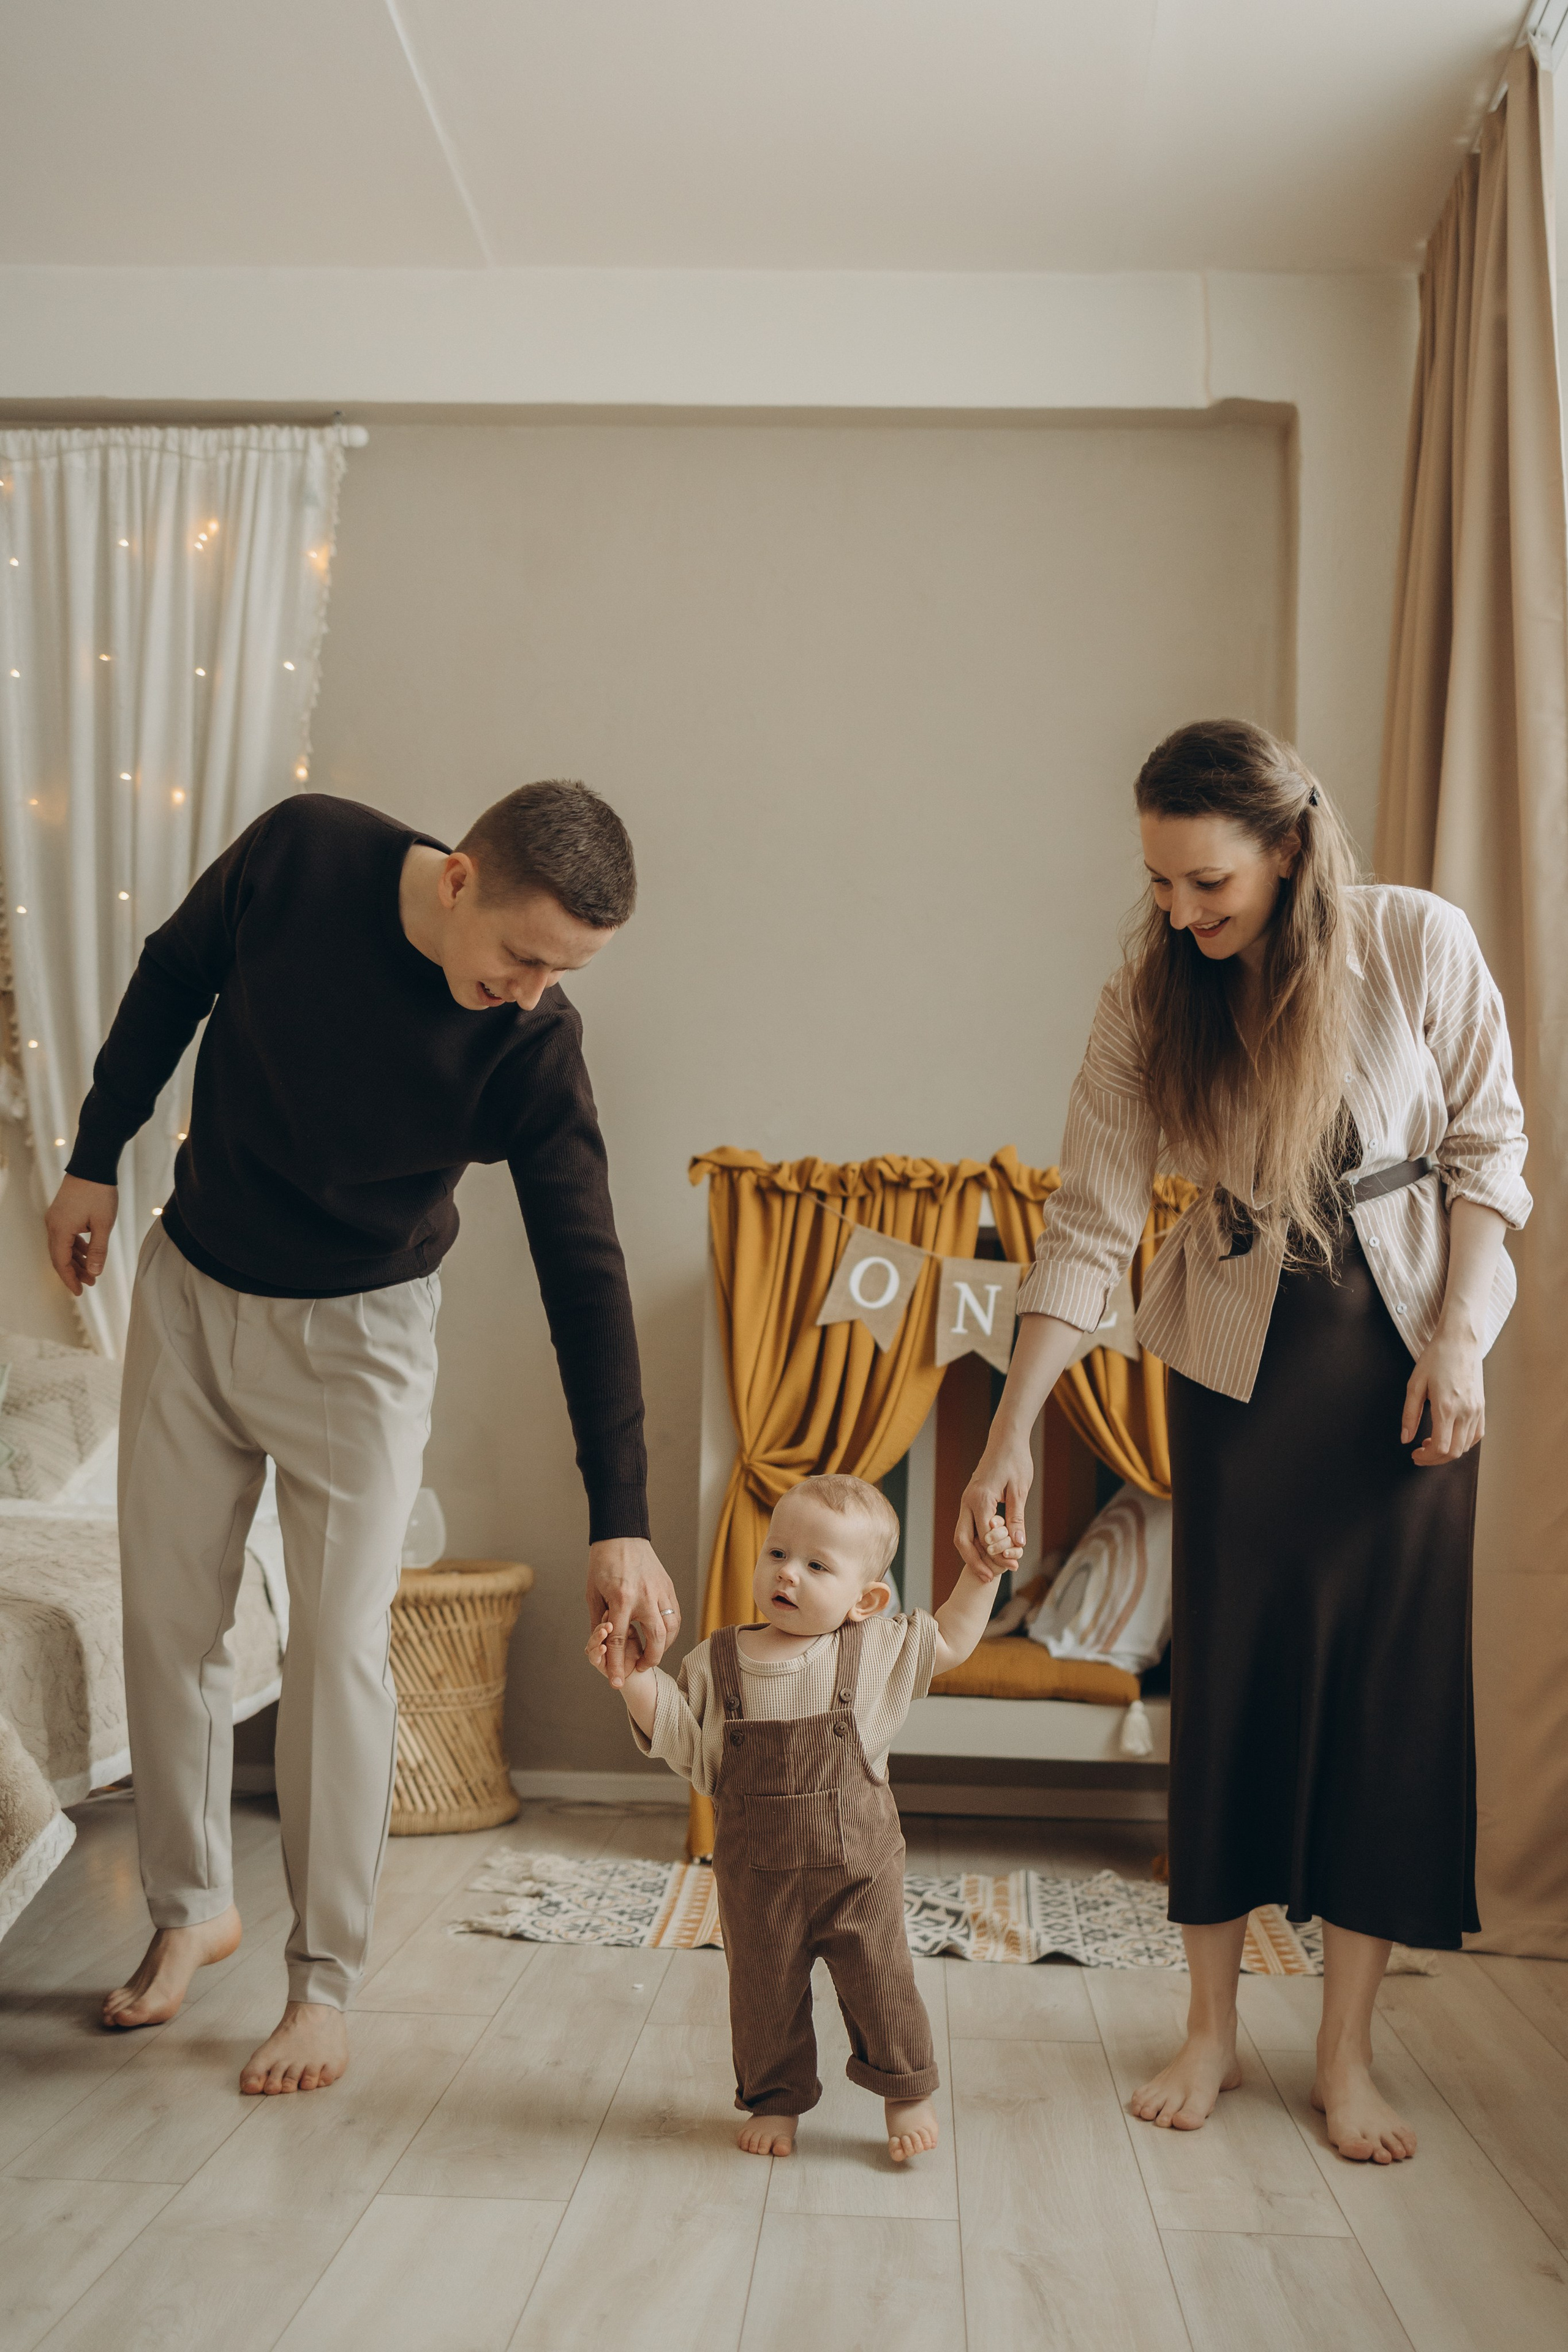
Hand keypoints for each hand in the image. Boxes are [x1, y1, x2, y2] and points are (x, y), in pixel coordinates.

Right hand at [45, 1175, 118, 1295]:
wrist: (92, 1166)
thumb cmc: (99, 1193)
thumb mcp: (103, 1224)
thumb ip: (98, 1249)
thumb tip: (95, 1273)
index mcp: (60, 1230)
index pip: (61, 1262)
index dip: (70, 1279)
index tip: (79, 1292)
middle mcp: (53, 1225)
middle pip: (60, 1256)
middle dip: (74, 1272)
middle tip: (90, 1284)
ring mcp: (55, 1218)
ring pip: (63, 1246)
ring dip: (76, 1260)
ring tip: (92, 1271)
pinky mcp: (61, 1213)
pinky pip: (65, 1236)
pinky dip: (76, 1247)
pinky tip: (88, 1253)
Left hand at [586, 1536, 679, 1686]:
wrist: (621, 1535)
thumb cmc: (602, 1564)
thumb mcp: (592, 1593)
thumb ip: (598, 1621)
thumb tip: (601, 1646)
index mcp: (621, 1599)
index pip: (619, 1640)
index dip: (616, 1664)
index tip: (615, 1681)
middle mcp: (644, 1596)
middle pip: (655, 1638)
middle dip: (650, 1659)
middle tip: (640, 1668)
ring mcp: (660, 1591)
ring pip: (671, 1628)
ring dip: (663, 1646)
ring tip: (651, 1653)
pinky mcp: (668, 1587)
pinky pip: (675, 1615)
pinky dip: (671, 1630)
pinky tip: (662, 1636)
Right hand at [955, 1434, 1032, 1577]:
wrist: (1005, 1439)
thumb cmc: (1015, 1461)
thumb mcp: (1020, 1490)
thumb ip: (1016, 1517)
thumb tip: (1018, 1543)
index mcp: (980, 1499)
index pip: (985, 1536)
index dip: (998, 1554)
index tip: (1013, 1564)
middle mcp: (968, 1501)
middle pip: (962, 1540)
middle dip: (974, 1562)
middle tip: (988, 1579)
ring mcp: (966, 1500)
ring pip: (961, 1535)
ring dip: (972, 1555)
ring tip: (987, 1572)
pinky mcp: (970, 1500)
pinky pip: (967, 1526)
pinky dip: (974, 1542)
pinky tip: (987, 1553)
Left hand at [1402, 1326, 1484, 1464]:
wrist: (1460, 1341)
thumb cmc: (1436, 1358)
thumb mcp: (1415, 1384)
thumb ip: (1409, 1414)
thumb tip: (1405, 1439)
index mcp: (1446, 1407)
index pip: (1441, 1447)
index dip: (1426, 1457)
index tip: (1415, 1454)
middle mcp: (1465, 1412)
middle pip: (1454, 1452)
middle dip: (1435, 1459)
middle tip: (1420, 1454)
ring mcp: (1477, 1410)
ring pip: (1466, 1446)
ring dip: (1449, 1453)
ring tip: (1432, 1444)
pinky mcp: (1482, 1407)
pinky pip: (1476, 1435)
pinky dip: (1463, 1443)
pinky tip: (1450, 1437)